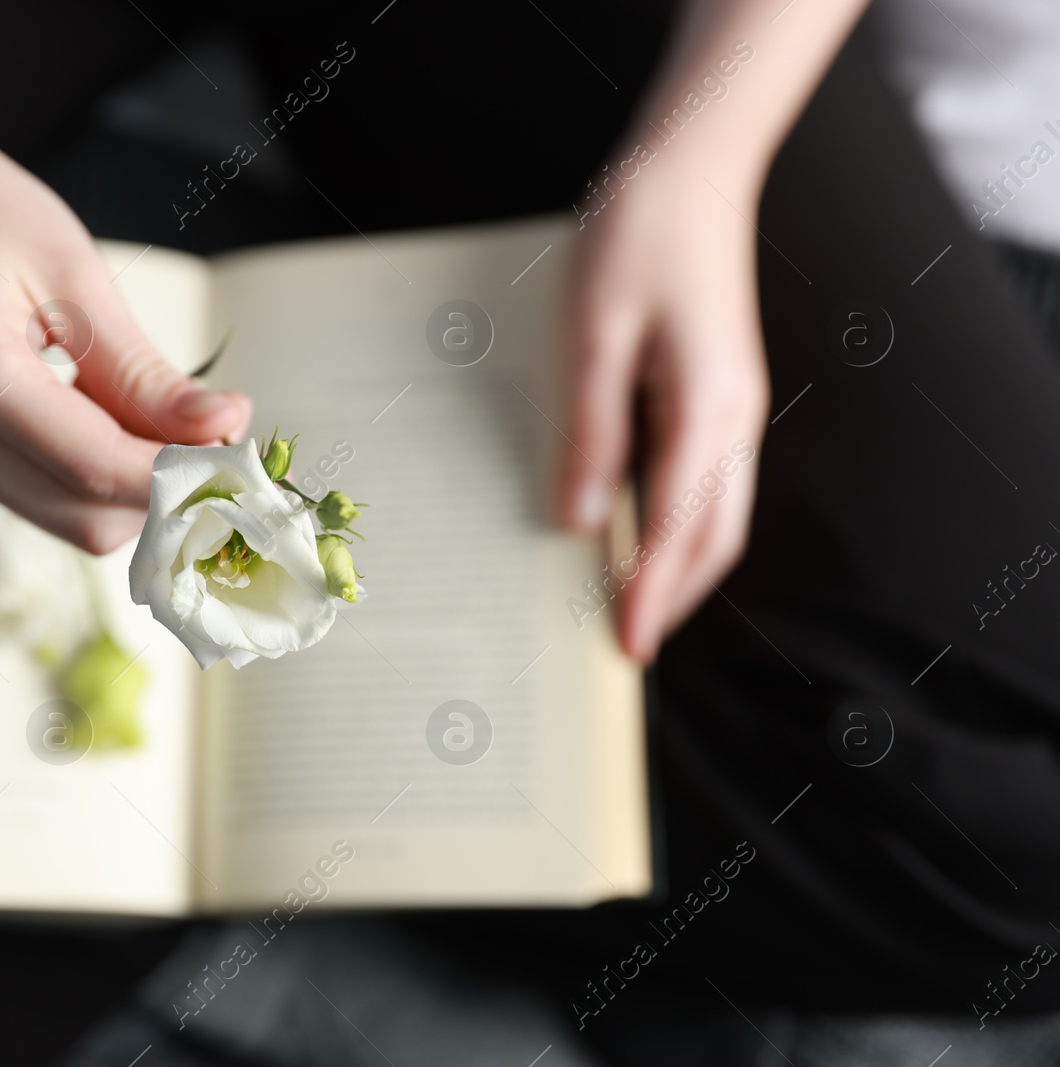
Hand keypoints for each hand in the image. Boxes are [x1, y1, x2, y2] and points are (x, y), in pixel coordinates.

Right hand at [0, 109, 250, 552]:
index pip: (96, 469)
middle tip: (217, 436)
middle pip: (82, 518)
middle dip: (162, 493)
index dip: (179, 473)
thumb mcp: (70, 269)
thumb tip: (219, 427)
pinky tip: (113, 419)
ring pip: (62, 517)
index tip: (240, 448)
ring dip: (127, 487)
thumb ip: (141, 370)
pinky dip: (88, 472)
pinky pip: (33, 492)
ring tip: (167, 420)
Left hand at [559, 162, 769, 662]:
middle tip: (631, 646)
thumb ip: (592, 432)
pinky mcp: (721, 390)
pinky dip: (685, 523)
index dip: (653, 591)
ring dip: (684, 566)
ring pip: (721, 512)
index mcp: (708, 406)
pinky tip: (648, 534)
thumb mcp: (595, 334)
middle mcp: (735, 416)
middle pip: (715, 535)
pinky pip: (711, 478)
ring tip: (639, 606)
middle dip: (675, 595)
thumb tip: (581, 520)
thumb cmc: (637, 238)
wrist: (691, 171)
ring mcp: (735, 404)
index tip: (628, 644)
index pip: (680, 526)